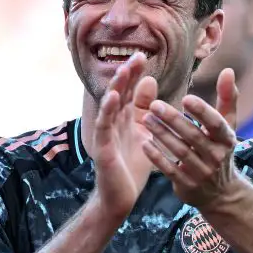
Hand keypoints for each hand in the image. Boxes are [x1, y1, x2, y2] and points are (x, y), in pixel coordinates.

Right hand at [91, 53, 157, 218]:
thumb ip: (146, 109)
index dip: (134, 74)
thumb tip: (150, 81)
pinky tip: (113, 97)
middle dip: (127, 74)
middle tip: (137, 56)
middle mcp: (113, 122)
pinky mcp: (103, 147)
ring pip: (110, 106)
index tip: (144, 56)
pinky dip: (107, 110)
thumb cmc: (132, 164)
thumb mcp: (144, 132)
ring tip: (124, 70)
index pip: (129, 91)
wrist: (122, 196)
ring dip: (116, 87)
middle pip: (119, 93)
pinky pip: (104, 126)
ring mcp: (106, 134)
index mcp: (125, 119)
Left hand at [143, 68, 240, 209]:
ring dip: (161, 135)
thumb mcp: (228, 126)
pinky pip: (169, 170)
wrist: (221, 194)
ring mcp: (202, 173)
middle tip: (153, 105)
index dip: (202, 111)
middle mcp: (216, 157)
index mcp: (227, 139)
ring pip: (179, 151)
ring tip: (145, 119)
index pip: (216, 124)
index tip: (185, 98)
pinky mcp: (187, 186)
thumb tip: (228, 70)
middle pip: (193, 136)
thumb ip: (227, 98)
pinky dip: (157, 156)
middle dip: (172, 120)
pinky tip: (144, 143)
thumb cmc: (220, 150)